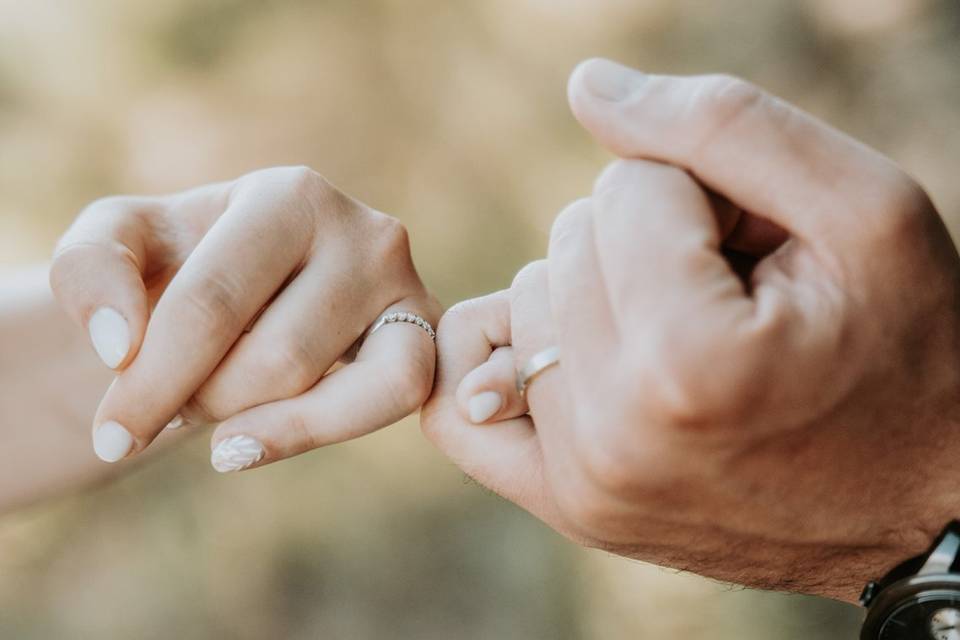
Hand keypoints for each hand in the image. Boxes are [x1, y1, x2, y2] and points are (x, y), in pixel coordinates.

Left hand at [52, 166, 438, 470]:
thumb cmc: (180, 264)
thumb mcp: (117, 244)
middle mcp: (367, 232)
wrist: (245, 288)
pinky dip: (324, 428)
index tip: (110, 435)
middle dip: (206, 401)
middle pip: (274, 358)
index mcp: (291, 195)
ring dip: (259, 422)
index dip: (152, 381)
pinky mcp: (430, 338)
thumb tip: (122, 345)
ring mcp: (410, 287)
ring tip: (218, 428)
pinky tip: (256, 445)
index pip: (216, 302)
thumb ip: (91, 268)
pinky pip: (393, 399)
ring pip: (338, 387)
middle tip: (172, 406)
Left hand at [421, 59, 959, 601]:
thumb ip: (722, 125)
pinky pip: (462, 410)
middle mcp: (613, 435)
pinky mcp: (568, 508)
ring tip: (688, 339)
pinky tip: (552, 344)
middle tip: (729, 298)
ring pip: (527, 302)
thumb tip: (585, 87)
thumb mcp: (863, 212)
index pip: (626, 188)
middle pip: (566, 244)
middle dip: (649, 244)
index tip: (762, 255)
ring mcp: (582, 483)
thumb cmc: (910, 350)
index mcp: (687, 362)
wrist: (922, 504)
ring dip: (599, 296)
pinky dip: (494, 355)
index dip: (703, 196)